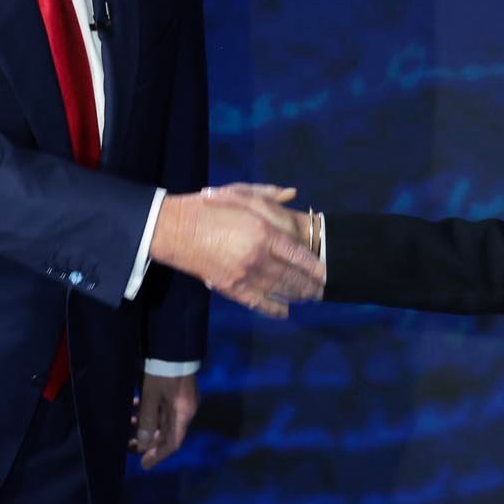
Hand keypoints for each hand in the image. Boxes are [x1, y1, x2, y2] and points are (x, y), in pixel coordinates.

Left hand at [130, 372, 197, 469]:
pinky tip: (134, 409)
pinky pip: (162, 409)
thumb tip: (142, 444)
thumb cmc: (162, 372)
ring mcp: (181, 401)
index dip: (157, 456)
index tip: (143, 465)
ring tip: (127, 428)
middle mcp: (185, 411)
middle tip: (129, 447)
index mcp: (183, 415)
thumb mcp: (151, 396)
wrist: (173, 346)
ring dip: (145, 426)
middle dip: (147, 441)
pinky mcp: (176, 392)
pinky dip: (148, 413)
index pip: (172, 443)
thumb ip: (146, 420)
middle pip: (167, 433)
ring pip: (162, 421)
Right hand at [149, 184, 323, 316]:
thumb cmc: (210, 207)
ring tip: (310, 298)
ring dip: (298, 296)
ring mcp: (244, 275)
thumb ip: (268, 194)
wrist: (175, 229)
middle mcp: (257, 257)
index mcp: (262, 232)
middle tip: (322, 290)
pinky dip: (274, 309)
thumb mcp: (239, 193)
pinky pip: (259, 303)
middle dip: (311, 286)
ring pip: (279, 291)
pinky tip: (285, 310)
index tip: (327, 273)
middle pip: (293, 277)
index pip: (298, 255)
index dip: (316, 267)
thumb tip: (292, 194)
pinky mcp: (231, 288)